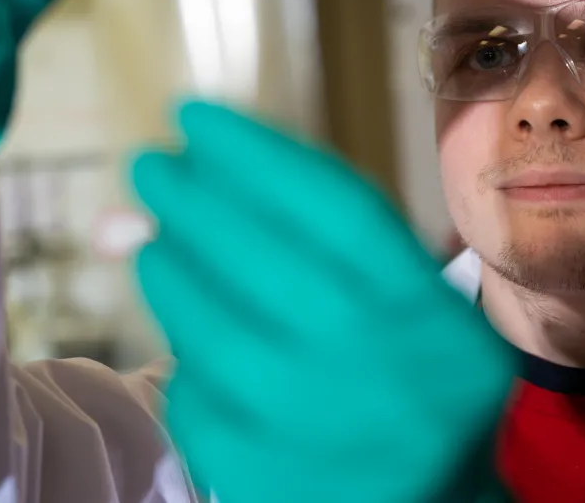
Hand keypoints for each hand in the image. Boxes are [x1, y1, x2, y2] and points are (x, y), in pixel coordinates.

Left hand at [132, 100, 515, 502]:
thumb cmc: (409, 379)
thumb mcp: (400, 304)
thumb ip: (319, 240)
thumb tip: (196, 170)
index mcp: (435, 318)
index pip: (339, 210)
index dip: (258, 153)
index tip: (194, 117)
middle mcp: (390, 376)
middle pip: (269, 263)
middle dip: (194, 200)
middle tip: (149, 165)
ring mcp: (327, 439)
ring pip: (218, 335)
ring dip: (171, 272)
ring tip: (152, 244)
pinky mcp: (269, 485)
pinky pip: (199, 403)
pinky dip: (185, 356)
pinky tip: (185, 331)